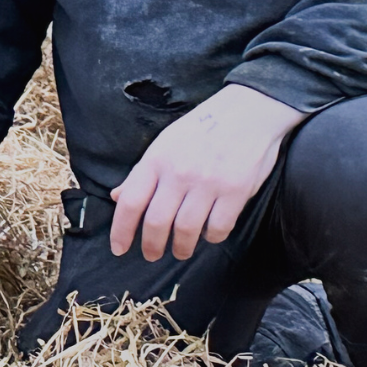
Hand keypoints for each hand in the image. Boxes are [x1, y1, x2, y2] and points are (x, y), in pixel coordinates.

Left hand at [111, 83, 307, 261]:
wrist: (249, 112)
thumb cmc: (203, 128)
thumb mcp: (165, 143)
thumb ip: (142, 173)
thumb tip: (118, 197)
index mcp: (157, 159)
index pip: (130, 202)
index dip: (121, 230)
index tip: (118, 248)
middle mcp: (179, 173)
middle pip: (156, 222)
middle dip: (151, 246)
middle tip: (151, 255)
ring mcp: (208, 183)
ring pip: (186, 230)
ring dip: (181, 247)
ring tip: (180, 250)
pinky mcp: (236, 191)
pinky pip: (218, 227)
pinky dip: (211, 237)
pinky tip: (208, 235)